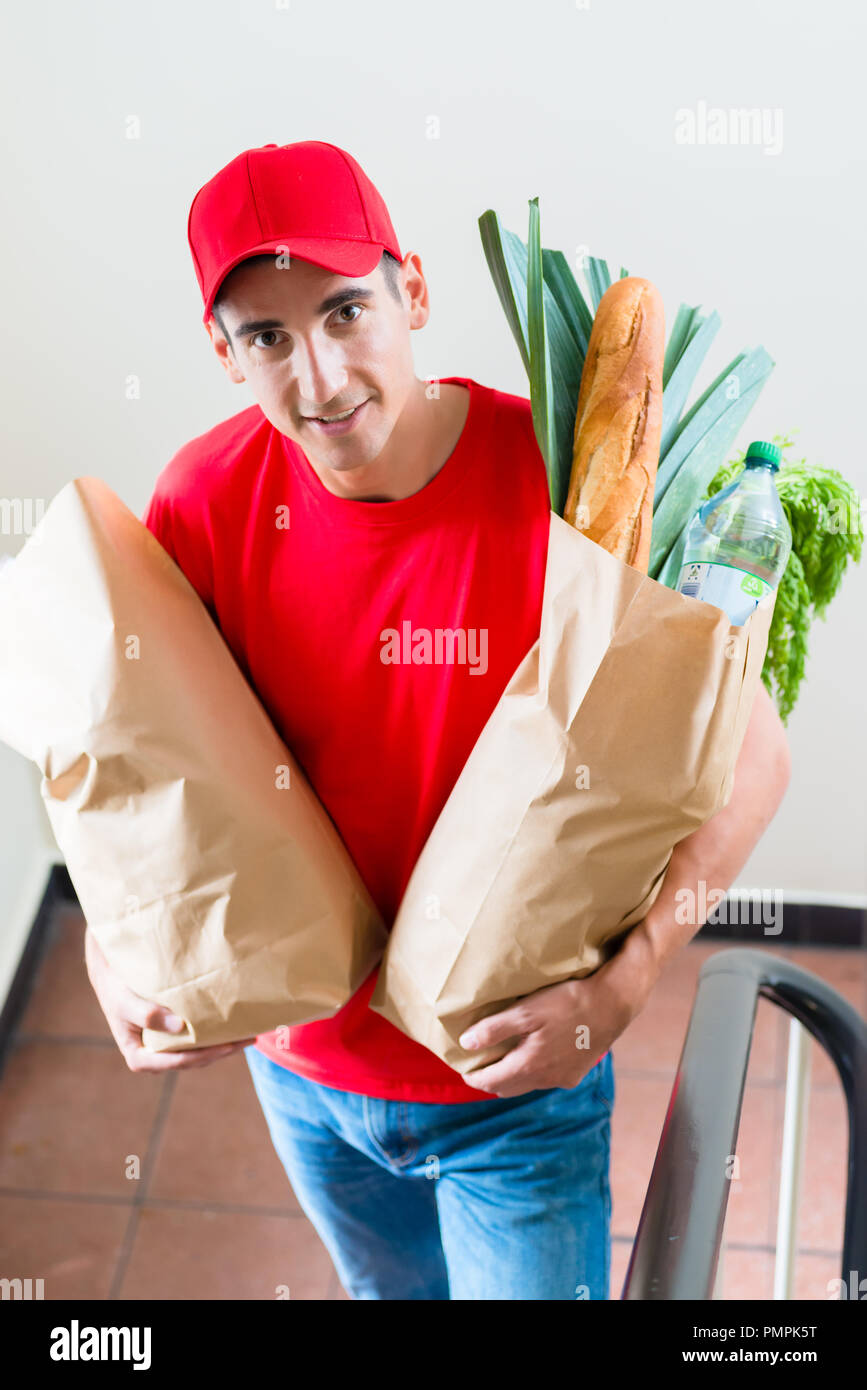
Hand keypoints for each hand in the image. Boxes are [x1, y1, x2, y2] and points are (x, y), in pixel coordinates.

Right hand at [84, 924, 257, 1072]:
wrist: (111, 976)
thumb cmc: (117, 989)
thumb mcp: (126, 1001)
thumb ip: (147, 1014)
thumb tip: (180, 1026)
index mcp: (141, 1058)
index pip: (179, 1061)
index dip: (206, 1055)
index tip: (229, 1045)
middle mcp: (156, 1057)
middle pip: (195, 1059)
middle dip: (223, 1051)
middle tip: (249, 1038)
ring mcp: (166, 1048)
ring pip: (199, 1051)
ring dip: (224, 1043)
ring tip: (249, 1031)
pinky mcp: (173, 1036)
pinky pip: (198, 1039)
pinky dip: (215, 1033)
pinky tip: (234, 1023)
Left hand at [457, 924, 660, 1097]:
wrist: (611, 1004)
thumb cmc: (567, 1002)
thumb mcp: (527, 1010)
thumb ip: (495, 1029)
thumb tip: (466, 1043)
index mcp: (529, 1065)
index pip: (491, 1082)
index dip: (473, 1077)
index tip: (463, 1068)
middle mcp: (545, 1079)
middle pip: (508, 1089)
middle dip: (491, 1079)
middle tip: (480, 1062)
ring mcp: (562, 1079)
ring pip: (528, 1085)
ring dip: (513, 1076)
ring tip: (504, 1057)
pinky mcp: (576, 1073)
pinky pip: (546, 1080)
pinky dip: (533, 1072)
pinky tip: (534, 1053)